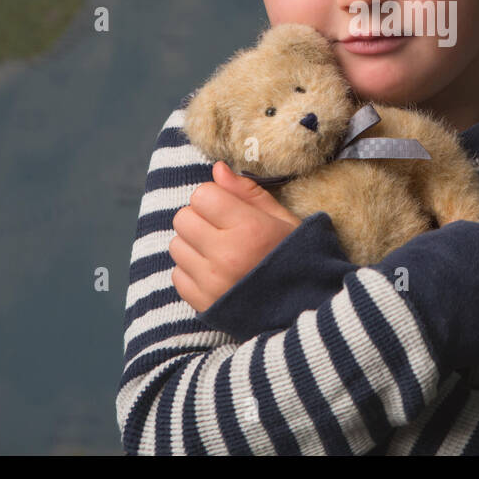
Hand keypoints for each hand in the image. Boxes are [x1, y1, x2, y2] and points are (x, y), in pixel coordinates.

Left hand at [169, 161, 303, 312]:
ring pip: (176, 245)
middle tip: (222, 230)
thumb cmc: (295, 257)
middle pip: (183, 217)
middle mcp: (226, 254)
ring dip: (194, 245)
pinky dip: (192, 271)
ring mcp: (212, 282)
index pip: (202, 195)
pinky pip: (177, 274)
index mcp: (250, 229)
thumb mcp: (283, 220)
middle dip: (200, 218)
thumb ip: (248, 193)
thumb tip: (217, 169)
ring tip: (219, 253)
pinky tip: (216, 273)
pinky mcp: (203, 303)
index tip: (229, 209)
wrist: (302, 309)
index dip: (215, 198)